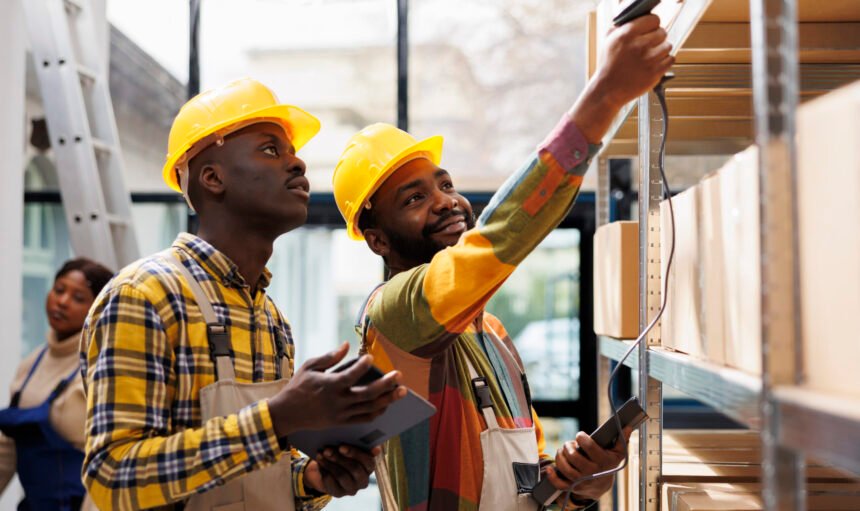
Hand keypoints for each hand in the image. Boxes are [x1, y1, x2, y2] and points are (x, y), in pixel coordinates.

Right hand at [267, 342, 406, 435]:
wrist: (287, 414)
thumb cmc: (298, 386)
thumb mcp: (310, 367)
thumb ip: (330, 357)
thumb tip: (346, 345)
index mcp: (329, 385)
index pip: (351, 376)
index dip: (362, 366)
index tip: (371, 357)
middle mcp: (338, 401)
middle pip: (368, 394)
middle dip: (386, 385)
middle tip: (399, 376)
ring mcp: (341, 414)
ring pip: (370, 408)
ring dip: (388, 399)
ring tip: (401, 391)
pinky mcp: (341, 422)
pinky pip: (364, 419)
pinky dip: (377, 412)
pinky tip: (386, 404)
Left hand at [304, 445, 380, 497]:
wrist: (328, 468)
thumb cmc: (343, 454)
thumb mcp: (351, 448)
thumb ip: (362, 445)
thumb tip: (377, 449)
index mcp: (369, 467)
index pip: (368, 461)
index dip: (355, 453)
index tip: (342, 447)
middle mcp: (363, 480)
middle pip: (354, 469)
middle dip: (339, 458)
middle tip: (327, 450)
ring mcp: (351, 489)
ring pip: (342, 476)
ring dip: (330, 464)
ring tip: (321, 455)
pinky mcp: (339, 493)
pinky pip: (331, 482)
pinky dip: (324, 470)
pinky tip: (319, 463)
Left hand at [545, 427, 632, 502]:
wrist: (601, 486)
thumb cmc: (608, 465)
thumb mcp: (617, 454)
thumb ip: (622, 440)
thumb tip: (628, 426)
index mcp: (603, 461)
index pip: (589, 446)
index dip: (582, 438)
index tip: (580, 436)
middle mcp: (592, 472)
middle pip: (574, 457)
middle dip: (568, 446)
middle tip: (569, 445)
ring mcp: (581, 481)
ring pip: (565, 468)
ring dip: (560, 456)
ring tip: (562, 451)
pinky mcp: (572, 487)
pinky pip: (559, 484)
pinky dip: (552, 476)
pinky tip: (550, 468)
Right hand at [569, 14, 673, 142]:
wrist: (608, 90)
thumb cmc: (609, 65)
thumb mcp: (609, 41)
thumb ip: (622, 26)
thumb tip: (633, 15)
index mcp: (627, 34)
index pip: (654, 19)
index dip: (652, 25)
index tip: (650, 30)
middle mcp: (639, 45)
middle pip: (663, 32)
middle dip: (657, 39)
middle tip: (648, 47)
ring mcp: (648, 59)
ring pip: (668, 46)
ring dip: (661, 51)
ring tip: (649, 57)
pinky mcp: (655, 72)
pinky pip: (671, 59)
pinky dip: (665, 62)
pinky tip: (653, 65)